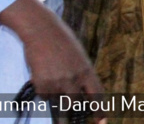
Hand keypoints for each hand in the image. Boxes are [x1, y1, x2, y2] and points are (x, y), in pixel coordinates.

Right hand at [0, 0, 105, 122]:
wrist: (42, 30)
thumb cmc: (62, 41)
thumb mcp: (79, 56)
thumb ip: (82, 74)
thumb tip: (82, 93)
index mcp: (87, 71)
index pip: (97, 95)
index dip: (99, 111)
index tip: (101, 122)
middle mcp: (74, 79)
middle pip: (75, 104)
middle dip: (72, 110)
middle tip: (70, 118)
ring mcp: (57, 82)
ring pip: (58, 102)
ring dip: (56, 99)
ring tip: (54, 84)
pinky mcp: (42, 84)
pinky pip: (44, 96)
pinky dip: (43, 90)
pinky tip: (42, 74)